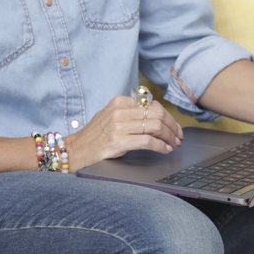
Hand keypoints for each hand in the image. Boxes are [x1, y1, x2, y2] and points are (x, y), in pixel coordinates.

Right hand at [67, 96, 182, 169]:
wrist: (75, 150)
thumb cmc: (94, 137)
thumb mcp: (110, 117)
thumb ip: (130, 114)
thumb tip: (156, 117)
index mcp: (120, 102)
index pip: (153, 105)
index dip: (169, 117)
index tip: (175, 127)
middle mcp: (120, 111)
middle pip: (158, 113)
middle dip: (173, 126)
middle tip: (179, 136)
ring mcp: (118, 126)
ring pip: (155, 126)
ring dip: (170, 136)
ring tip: (174, 144)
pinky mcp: (117, 141)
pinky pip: (148, 141)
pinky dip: (161, 146)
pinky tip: (165, 150)